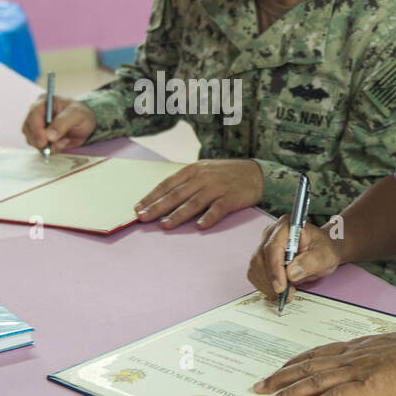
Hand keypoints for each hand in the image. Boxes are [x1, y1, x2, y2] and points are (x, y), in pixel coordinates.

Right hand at [21, 94, 94, 153]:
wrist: (85, 124)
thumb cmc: (81, 114)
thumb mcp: (77, 115)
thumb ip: (63, 123)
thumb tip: (49, 136)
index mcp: (44, 101)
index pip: (34, 114)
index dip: (36, 129)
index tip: (44, 141)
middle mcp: (36, 113)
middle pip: (28, 128)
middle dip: (40, 140)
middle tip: (54, 146)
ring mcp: (36, 126)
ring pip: (31, 139)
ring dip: (47, 145)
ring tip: (64, 141)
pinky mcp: (39, 137)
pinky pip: (39, 147)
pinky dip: (50, 149)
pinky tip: (61, 143)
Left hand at [134, 159, 263, 228]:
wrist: (257, 173)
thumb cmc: (226, 174)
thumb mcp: (204, 171)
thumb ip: (186, 183)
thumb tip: (162, 198)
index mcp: (193, 170)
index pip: (168, 184)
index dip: (152, 196)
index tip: (138, 207)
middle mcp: (203, 177)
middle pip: (177, 194)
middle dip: (158, 207)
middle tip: (143, 218)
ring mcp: (217, 187)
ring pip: (194, 202)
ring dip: (178, 214)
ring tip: (164, 225)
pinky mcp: (231, 197)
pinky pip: (218, 209)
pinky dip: (209, 217)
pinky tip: (200, 226)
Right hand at [247, 216, 341, 298]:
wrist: (322, 251)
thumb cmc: (324, 249)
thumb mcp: (325, 256)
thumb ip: (310, 262)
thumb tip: (291, 273)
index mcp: (287, 226)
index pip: (273, 247)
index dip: (275, 269)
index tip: (281, 287)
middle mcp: (272, 233)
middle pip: (260, 258)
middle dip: (271, 280)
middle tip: (287, 294)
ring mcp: (265, 244)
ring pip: (255, 267)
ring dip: (267, 284)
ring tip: (285, 292)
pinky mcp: (262, 256)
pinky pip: (255, 273)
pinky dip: (264, 285)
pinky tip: (278, 289)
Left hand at [251, 330, 395, 395]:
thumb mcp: (387, 345)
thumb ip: (371, 352)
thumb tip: (365, 359)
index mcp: (355, 347)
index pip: (316, 353)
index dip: (294, 362)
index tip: (278, 369)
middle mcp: (349, 357)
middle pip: (306, 367)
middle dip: (280, 378)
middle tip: (259, 387)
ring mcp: (356, 371)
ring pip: (313, 382)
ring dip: (288, 393)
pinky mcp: (366, 388)